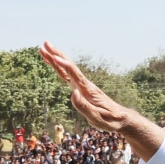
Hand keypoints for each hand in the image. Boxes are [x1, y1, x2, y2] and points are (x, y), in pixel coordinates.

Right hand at [39, 42, 163, 159]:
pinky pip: (67, 75)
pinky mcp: (81, 89)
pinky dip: (59, 68)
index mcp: (88, 90)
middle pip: (69, 66)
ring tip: (44, 49)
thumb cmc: (109, 119)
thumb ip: (84, 106)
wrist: (120, 118)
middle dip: (57, 55)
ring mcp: (82, 86)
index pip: (74, 74)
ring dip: (55, 58)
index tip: (54, 58)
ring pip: (67, 69)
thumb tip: (72, 93)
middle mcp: (84, 84)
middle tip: (45, 43)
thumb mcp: (97, 117)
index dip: (64, 66)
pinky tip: (53, 63)